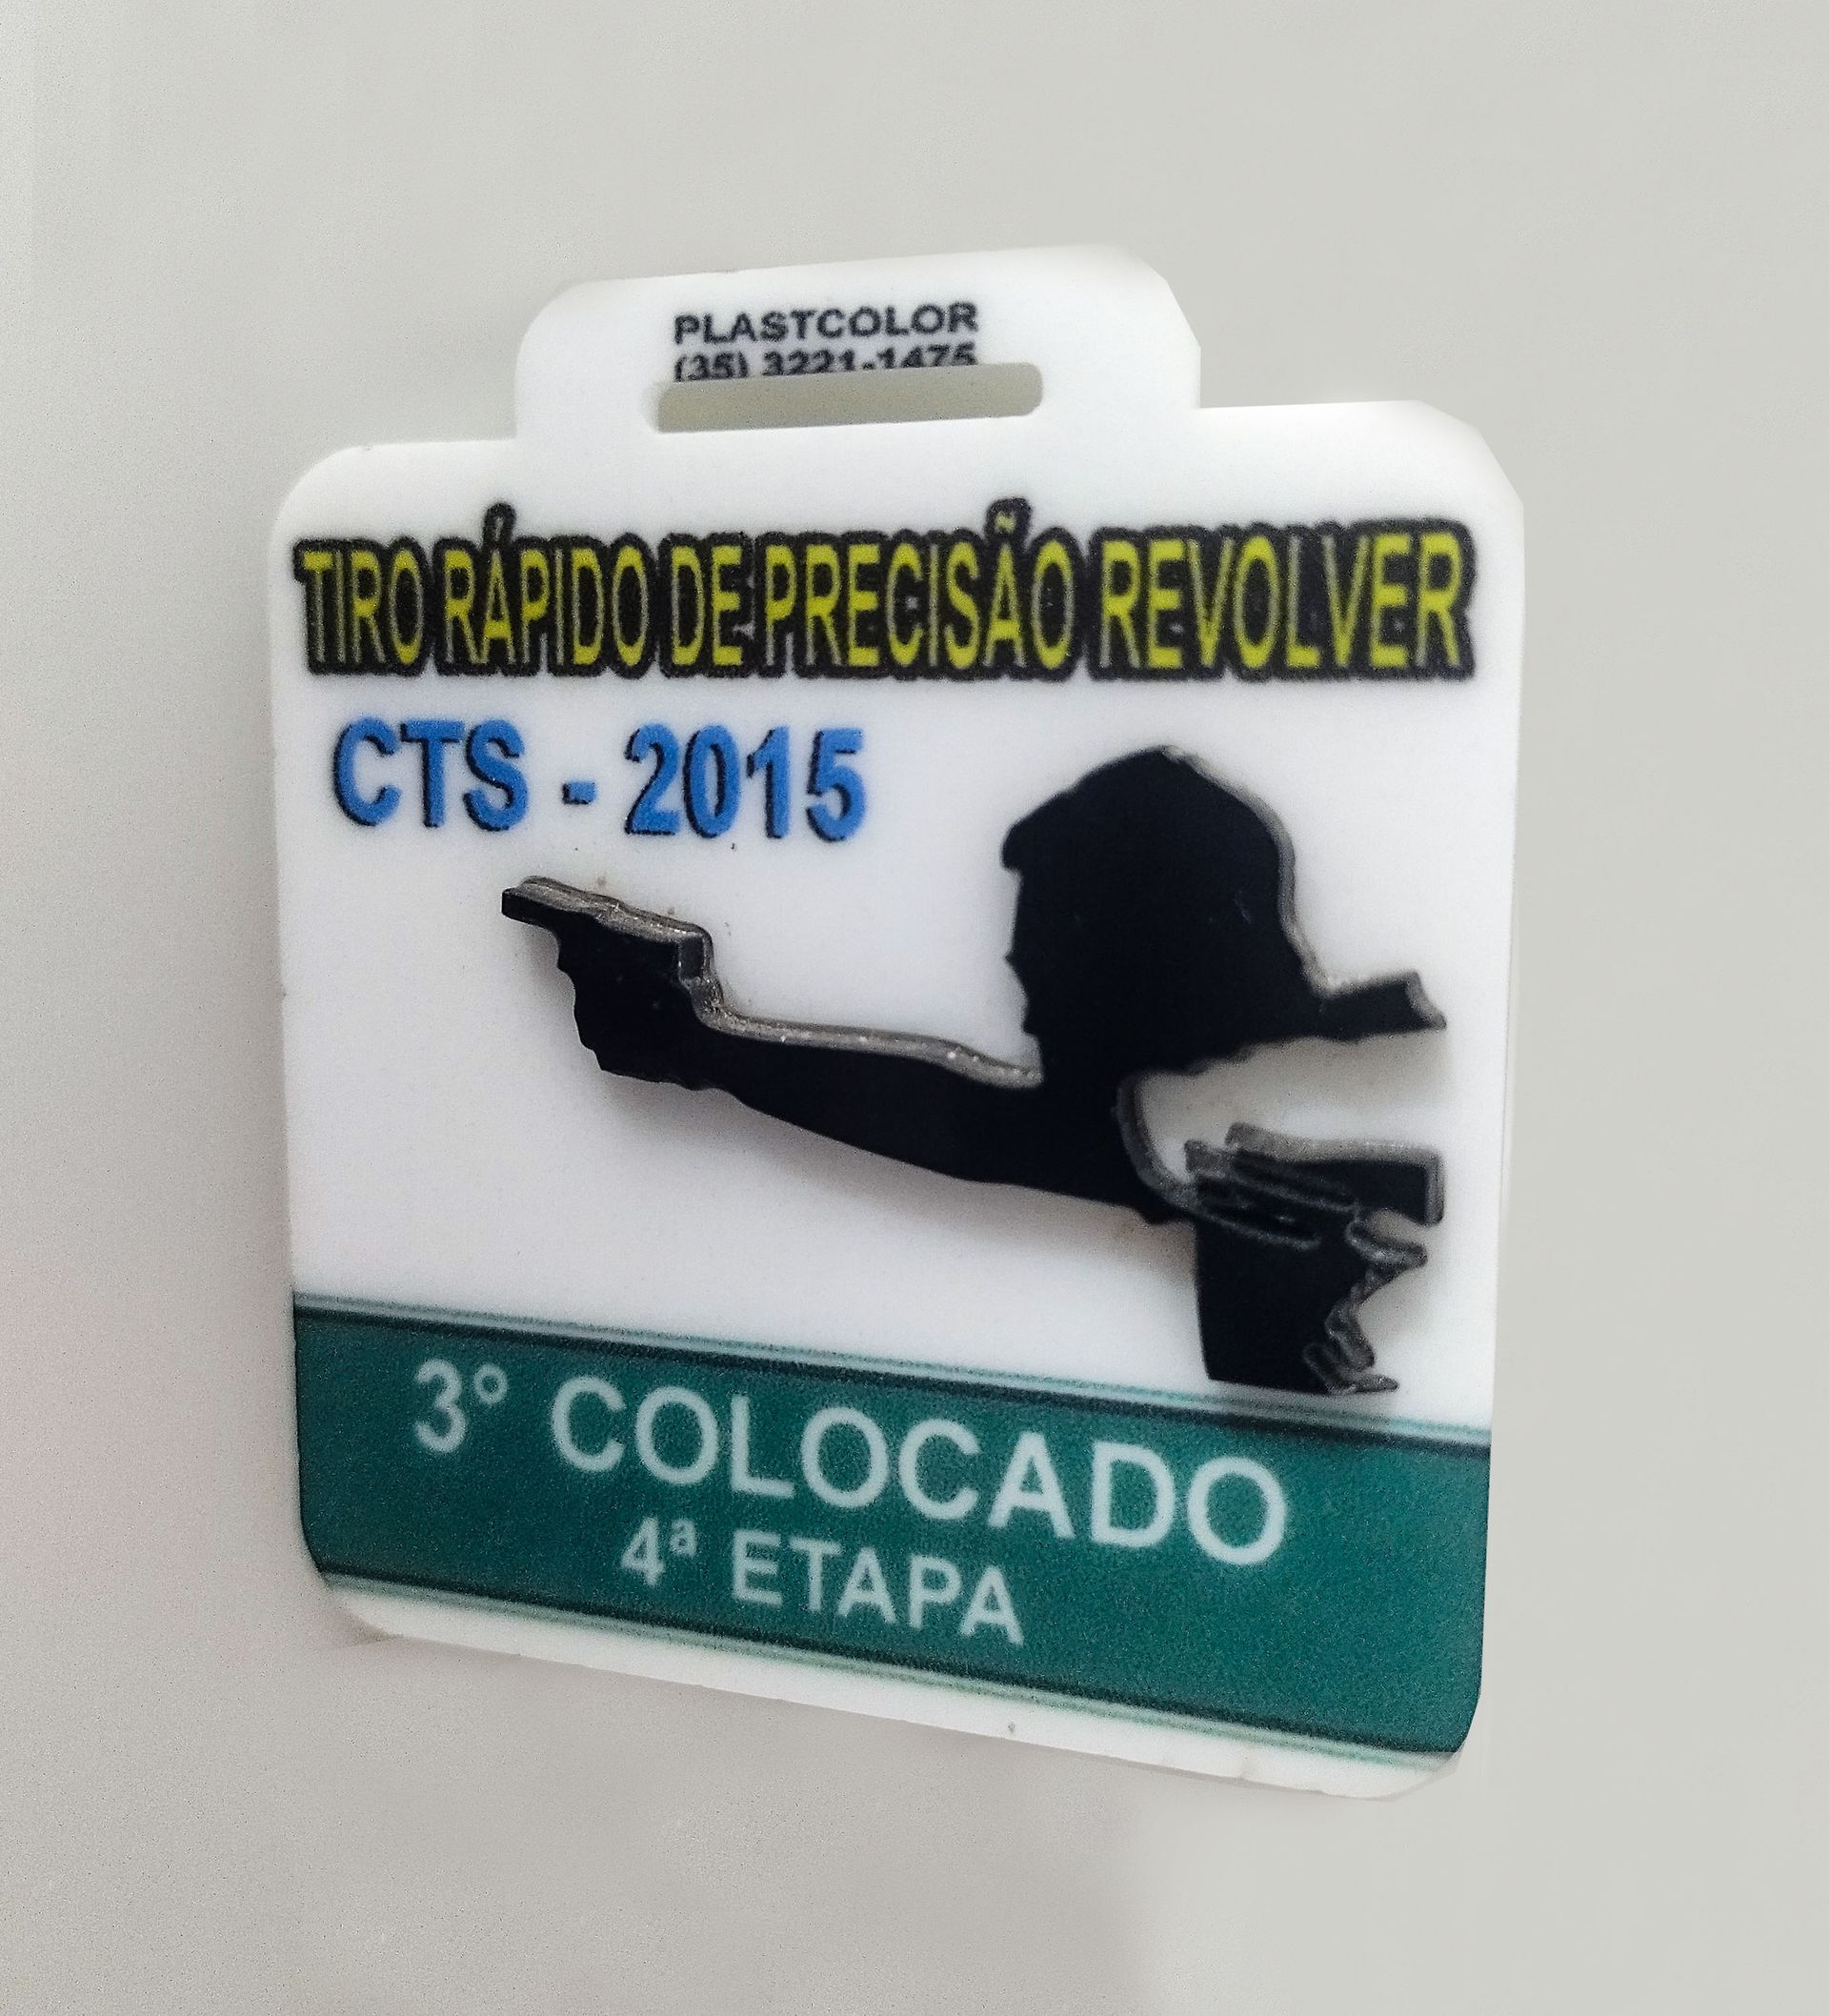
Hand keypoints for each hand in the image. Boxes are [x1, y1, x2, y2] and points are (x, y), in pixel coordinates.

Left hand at [505, 884, 713, 1088]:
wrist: (696, 1040)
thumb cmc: (687, 980)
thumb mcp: (671, 932)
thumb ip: (636, 927)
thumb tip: (622, 927)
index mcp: (591, 944)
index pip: (551, 916)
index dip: (531, 905)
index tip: (514, 898)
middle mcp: (580, 982)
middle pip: (578, 962)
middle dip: (595, 957)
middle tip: (635, 958)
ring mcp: (589, 1020)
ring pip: (594, 998)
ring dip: (615, 994)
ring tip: (657, 996)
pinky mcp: (603, 1051)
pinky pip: (611, 1032)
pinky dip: (627, 1026)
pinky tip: (655, 1023)